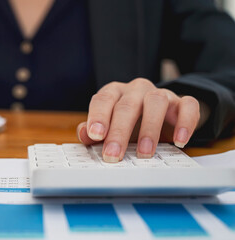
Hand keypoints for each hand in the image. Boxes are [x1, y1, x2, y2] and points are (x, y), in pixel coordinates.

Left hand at [77, 78, 201, 161]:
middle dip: (119, 132)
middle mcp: (136, 90)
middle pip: (126, 105)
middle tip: (113, 155)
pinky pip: (188, 105)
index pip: (103, 100)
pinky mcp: (182, 102)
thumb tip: (84, 135)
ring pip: (155, 102)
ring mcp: (161, 94)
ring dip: (149, 128)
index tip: (95, 135)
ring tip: (144, 153)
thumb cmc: (129, 123)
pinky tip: (179, 141)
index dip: (98, 116)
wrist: (162, 116)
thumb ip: (94, 132)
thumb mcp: (110, 128)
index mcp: (114, 93)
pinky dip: (185, 123)